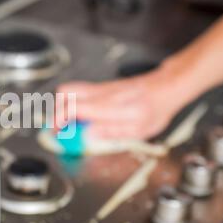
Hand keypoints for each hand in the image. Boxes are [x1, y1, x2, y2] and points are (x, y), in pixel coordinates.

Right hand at [55, 67, 187, 139]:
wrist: (165, 87)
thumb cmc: (156, 109)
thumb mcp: (139, 130)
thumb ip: (111, 132)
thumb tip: (87, 135)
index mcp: (110, 106)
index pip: (74, 107)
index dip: (60, 120)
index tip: (58, 133)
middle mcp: (101, 94)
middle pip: (65, 93)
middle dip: (56, 111)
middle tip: (63, 128)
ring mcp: (99, 88)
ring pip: (69, 90)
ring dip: (64, 107)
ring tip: (72, 124)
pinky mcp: (100, 88)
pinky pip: (79, 93)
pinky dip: (74, 105)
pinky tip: (84, 118)